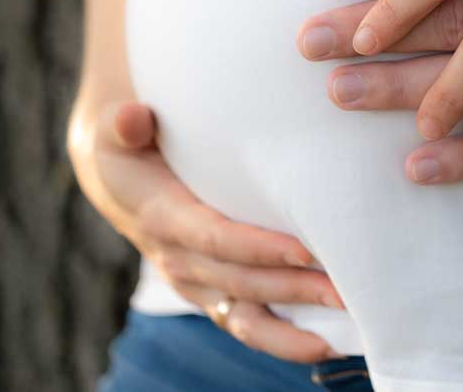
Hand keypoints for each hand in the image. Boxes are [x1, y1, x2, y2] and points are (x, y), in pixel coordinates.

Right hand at [67, 97, 345, 361]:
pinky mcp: (212, 292)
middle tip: (345, 289)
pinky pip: (247, 324)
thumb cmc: (132, 145)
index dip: (257, 248)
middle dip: (292, 289)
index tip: (304, 251)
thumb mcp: (117, 128)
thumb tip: (134, 118)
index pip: (214, 238)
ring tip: (344, 330)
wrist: (118, 179)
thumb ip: (123, 123)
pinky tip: (327, 343)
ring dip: (294, 328)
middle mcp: (179, 260)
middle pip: (240, 282)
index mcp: (162, 218)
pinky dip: (284, 339)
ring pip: (244, 317)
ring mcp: (197, 283)